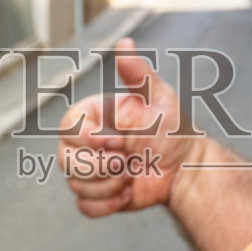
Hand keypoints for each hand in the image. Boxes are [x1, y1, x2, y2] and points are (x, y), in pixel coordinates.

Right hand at [58, 38, 201, 216]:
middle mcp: (84, 143)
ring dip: (110, 185)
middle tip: (129, 160)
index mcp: (92, 117)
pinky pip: (85, 206)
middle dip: (103, 166)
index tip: (121, 141)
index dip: (92, 140)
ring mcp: (88, 170)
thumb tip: (124, 44)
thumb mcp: (159, 98)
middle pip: (65, 160)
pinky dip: (109, 203)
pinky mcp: (96, 195)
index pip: (67, 129)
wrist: (185, 169)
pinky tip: (130, 191)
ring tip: (133, 175)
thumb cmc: (173, 130)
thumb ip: (138, 74)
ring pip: (75, 185)